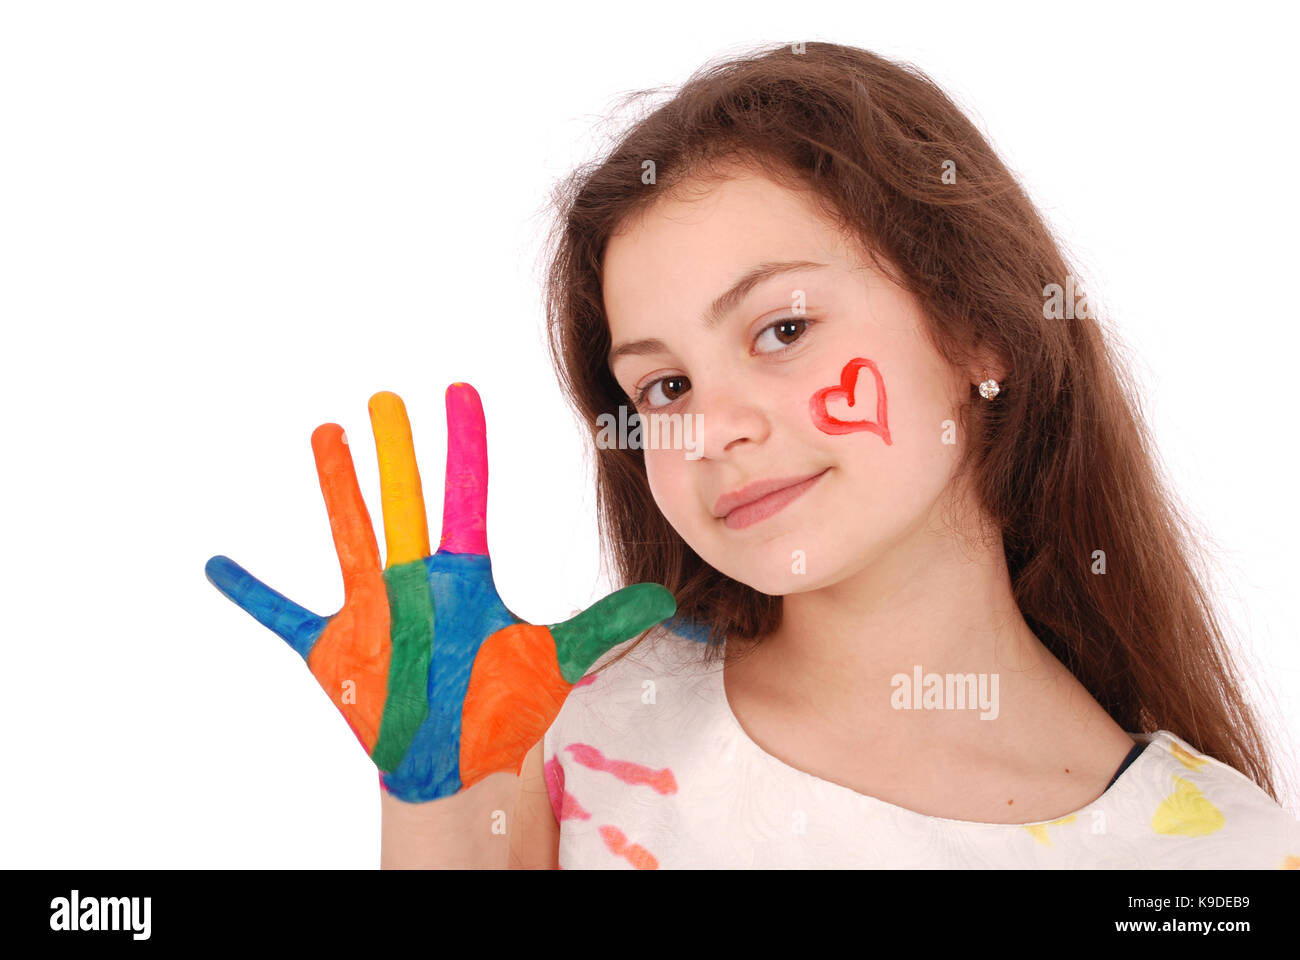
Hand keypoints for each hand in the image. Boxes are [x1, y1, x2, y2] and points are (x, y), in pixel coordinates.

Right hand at [205, 384, 675, 802]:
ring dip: (337, 489)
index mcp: (464, 576)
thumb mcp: (557, 660)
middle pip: (405, 502)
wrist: (457, 761)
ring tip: (325, 433)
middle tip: (386, 396)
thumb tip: (667, 600)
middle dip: (396, 452)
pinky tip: (218, 564)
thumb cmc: (501, 705)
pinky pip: (284, 616)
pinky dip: (251, 593)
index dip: (465, 444)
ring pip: (350, 536)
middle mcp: (415, 580)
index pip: (467, 495)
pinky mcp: (334, 650)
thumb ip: (606, 625)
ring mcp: (371, 611)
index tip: (461, 391)